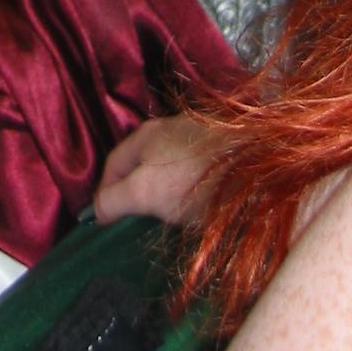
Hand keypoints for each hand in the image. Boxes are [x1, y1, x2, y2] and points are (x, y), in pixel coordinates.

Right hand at [91, 114, 226, 228]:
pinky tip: (194, 203)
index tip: (105, 221)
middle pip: (139, 163)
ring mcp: (194, 137)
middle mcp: (166, 129)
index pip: (112, 165)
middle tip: (134, 220)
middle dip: (132, 190)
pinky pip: (190, 170)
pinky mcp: (218, 149)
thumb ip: (115, 198)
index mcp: (143, 135)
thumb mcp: (145, 193)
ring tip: (165, 216)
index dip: (104, 193)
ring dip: (160, 189)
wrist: (255, 168)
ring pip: (166, 165)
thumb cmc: (193, 180)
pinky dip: (184, 186)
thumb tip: (96, 208)